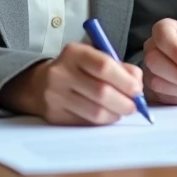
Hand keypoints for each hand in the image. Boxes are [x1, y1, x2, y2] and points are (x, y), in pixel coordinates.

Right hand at [0, 41, 143, 124]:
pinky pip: (85, 123)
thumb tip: (137, 84)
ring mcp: (55, 96)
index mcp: (74, 53)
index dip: (125, 81)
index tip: (137, 89)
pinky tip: (106, 115)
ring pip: (95, 112)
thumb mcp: (94, 57)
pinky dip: (102, 122)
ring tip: (121, 111)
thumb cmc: (76, 69)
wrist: (39, 83)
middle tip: (134, 106)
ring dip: (115, 114)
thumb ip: (119, 67)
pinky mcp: (54, 115)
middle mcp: (61, 73)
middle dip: (124, 102)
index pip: (103, 66)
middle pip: (101, 92)